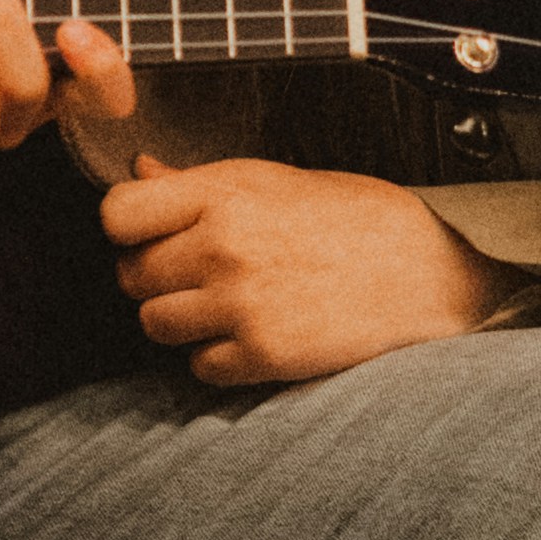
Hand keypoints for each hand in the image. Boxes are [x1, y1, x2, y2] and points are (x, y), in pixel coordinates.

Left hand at [102, 150, 502, 393]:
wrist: (424, 272)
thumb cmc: (351, 217)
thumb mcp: (273, 179)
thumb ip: (198, 183)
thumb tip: (139, 172)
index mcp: (223, 194)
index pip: (117, 215)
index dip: (127, 226)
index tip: (149, 231)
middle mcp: (223, 248)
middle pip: (131, 275)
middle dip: (155, 276)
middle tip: (196, 273)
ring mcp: (240, 304)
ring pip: (155, 324)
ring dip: (180, 320)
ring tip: (225, 304)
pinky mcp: (262, 355)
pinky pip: (198, 366)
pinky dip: (217, 357)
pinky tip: (252, 333)